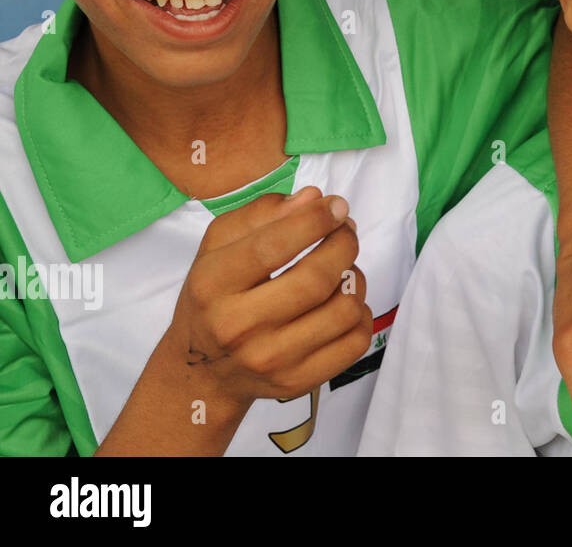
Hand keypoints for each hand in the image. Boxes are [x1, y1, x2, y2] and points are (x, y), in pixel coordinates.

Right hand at [165, 186, 372, 407]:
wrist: (203, 371)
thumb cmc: (215, 297)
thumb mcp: (218, 247)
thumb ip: (261, 214)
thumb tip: (312, 198)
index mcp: (213, 284)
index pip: (272, 246)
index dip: (315, 220)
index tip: (337, 206)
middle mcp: (238, 326)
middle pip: (316, 279)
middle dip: (344, 244)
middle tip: (346, 231)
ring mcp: (270, 360)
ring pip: (343, 310)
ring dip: (354, 278)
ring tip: (342, 269)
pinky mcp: (297, 382)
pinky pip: (354, 342)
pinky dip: (360, 314)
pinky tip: (341, 303)